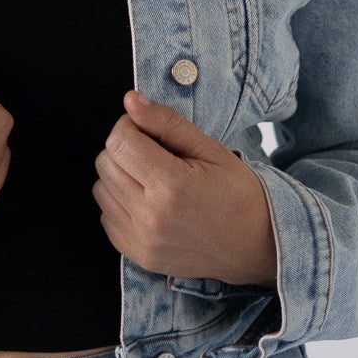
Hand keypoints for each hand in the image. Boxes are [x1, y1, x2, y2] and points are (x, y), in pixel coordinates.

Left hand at [93, 92, 277, 285]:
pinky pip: (106, 217)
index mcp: (171, 187)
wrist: (257, 246)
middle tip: (153, 153)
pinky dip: (120, 203)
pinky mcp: (139, 256)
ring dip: (119, 176)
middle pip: (105, 163)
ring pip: (101, 190)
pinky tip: (147, 201)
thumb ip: (166, 123)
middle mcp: (151, 217)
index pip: (119, 142)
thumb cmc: (238, 193)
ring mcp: (143, 241)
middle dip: (123, 148)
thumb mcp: (210, 149)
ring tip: (151, 178)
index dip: (129, 126)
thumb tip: (130, 101)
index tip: (147, 130)